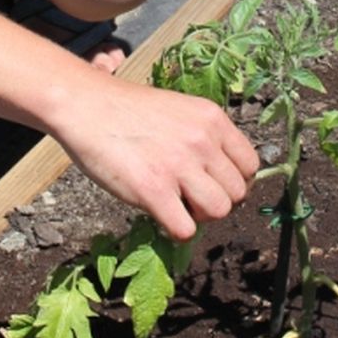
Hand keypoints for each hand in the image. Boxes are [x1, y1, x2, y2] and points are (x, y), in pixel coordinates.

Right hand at [51, 74, 257, 240]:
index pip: (251, 165)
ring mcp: (179, 165)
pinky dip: (175, 231)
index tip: (212, 184)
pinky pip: (186, 230)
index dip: (233, 181)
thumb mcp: (179, 110)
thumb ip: (203, 137)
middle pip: (238, 193)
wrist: (87, 106)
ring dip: (199, 217)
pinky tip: (160, 216)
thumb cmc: (128, 110)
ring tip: (176, 206)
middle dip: (216, 200)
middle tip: (190, 197)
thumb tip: (218, 179)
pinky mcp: (153, 190)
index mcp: (212, 119)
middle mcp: (202, 141)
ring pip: (218, 212)